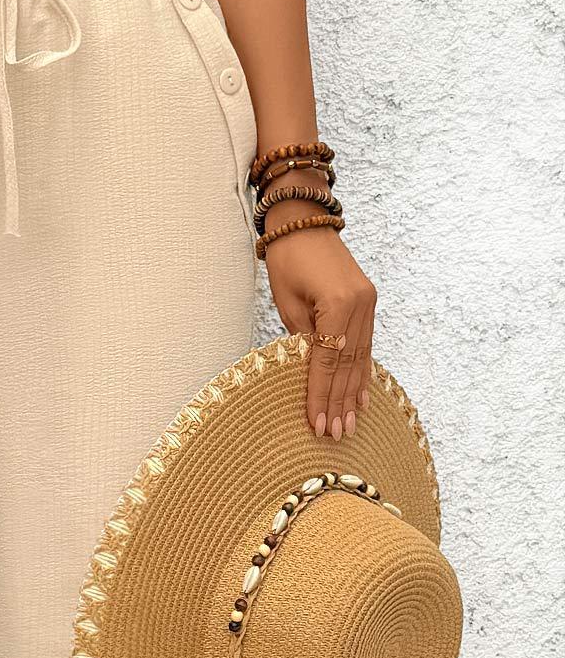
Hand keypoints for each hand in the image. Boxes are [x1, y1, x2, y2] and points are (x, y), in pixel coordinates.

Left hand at [264, 214, 376, 441]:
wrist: (304, 221)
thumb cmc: (288, 260)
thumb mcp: (288, 303)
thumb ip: (303, 340)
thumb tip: (311, 377)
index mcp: (339, 303)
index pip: (327, 361)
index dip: (321, 396)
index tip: (317, 425)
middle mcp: (361, 304)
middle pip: (348, 364)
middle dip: (339, 403)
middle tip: (335, 435)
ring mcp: (369, 303)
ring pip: (360, 358)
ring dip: (353, 393)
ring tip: (350, 424)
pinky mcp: (368, 302)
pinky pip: (366, 344)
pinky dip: (362, 372)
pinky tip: (361, 395)